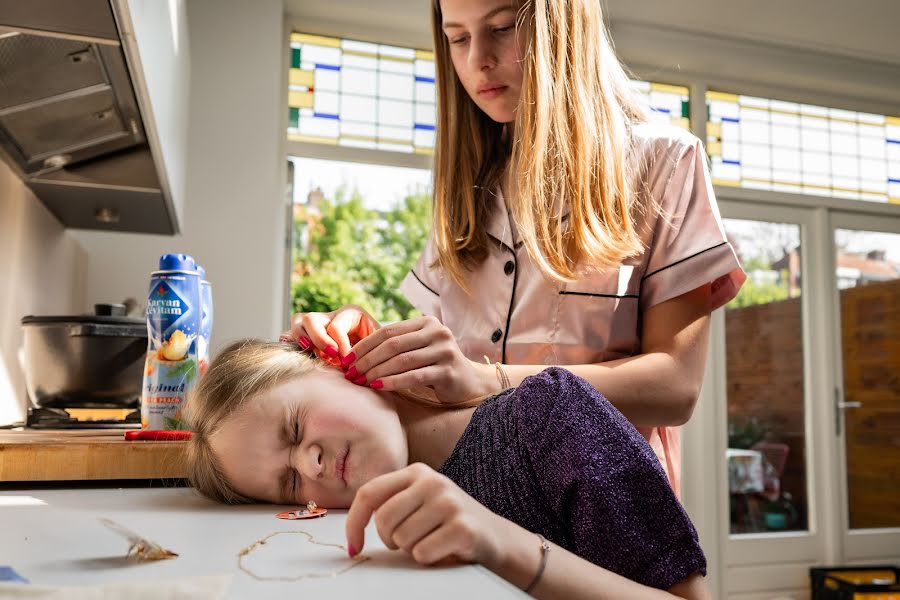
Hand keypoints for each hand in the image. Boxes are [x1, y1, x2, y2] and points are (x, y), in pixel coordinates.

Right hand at [284, 304, 379, 366]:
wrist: (376, 356)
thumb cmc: (379, 351)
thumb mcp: (380, 346)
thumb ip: (372, 350)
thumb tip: (357, 363)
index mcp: (351, 313)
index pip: (337, 327)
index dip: (341, 347)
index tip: (348, 364)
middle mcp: (331, 315)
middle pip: (312, 319)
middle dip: (319, 340)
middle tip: (332, 357)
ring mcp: (317, 324)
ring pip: (299, 321)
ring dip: (301, 338)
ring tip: (310, 351)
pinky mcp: (306, 335)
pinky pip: (289, 333)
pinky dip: (289, 342)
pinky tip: (297, 353)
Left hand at [340, 316, 495, 402]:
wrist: (468, 383)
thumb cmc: (433, 367)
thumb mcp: (415, 350)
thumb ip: (394, 346)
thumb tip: (352, 354)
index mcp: (426, 323)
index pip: (388, 331)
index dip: (364, 345)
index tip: (346, 360)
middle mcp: (438, 332)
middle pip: (393, 345)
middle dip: (368, 360)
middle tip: (351, 374)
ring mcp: (445, 350)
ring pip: (403, 360)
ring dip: (378, 372)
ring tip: (361, 382)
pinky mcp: (449, 371)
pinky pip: (415, 376)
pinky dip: (394, 381)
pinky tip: (379, 388)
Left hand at [345, 463, 503, 567]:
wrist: (495, 537)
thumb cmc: (448, 523)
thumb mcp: (420, 501)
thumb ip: (391, 502)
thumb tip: (351, 532)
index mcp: (417, 472)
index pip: (369, 493)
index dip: (354, 523)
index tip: (353, 546)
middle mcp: (432, 481)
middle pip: (383, 520)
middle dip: (389, 540)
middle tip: (406, 543)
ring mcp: (449, 502)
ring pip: (402, 539)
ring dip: (411, 549)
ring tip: (431, 541)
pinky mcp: (462, 527)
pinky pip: (422, 553)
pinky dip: (428, 559)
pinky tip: (443, 549)